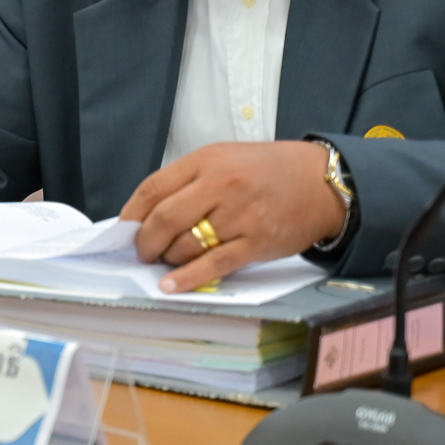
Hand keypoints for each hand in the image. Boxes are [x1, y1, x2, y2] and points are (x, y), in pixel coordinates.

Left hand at [120, 140, 346, 292]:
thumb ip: (187, 181)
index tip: (124, 229)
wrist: (320, 181)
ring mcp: (239, 215)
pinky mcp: (256, 242)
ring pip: (186, 243)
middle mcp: (220, 185)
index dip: (132, 213)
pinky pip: (214, 264)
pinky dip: (188, 278)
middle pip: (165, 217)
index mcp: (206, 161)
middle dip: (145, 240)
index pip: (153, 187)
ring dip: (168, 258)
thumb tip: (149, 213)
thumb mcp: (222, 159)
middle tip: (141, 251)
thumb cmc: (267, 170)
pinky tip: (171, 285)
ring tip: (166, 261)